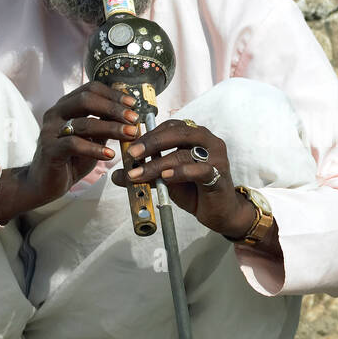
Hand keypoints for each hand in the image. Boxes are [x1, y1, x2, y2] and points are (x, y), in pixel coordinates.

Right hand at [0, 81, 137, 224]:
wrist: (44, 183)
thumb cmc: (71, 159)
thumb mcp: (92, 139)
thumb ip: (105, 125)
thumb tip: (130, 115)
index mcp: (66, 106)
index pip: (90, 89)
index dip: (113, 94)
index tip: (133, 104)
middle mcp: (55, 113)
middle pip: (86, 100)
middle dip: (113, 108)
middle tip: (134, 118)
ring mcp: (50, 130)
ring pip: (84, 123)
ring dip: (111, 128)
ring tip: (130, 134)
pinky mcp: (49, 149)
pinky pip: (74, 144)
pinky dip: (95, 149)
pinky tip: (110, 154)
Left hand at [113, 120, 255, 239]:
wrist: (220, 212)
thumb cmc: (195, 191)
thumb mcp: (166, 180)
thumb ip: (146, 173)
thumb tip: (117, 174)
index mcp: (196, 135)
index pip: (171, 126)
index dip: (150, 133)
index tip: (130, 145)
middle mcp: (208, 141)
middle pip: (178, 133)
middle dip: (152, 142)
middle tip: (133, 154)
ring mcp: (216, 157)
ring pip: (184, 153)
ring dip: (158, 164)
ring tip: (139, 174)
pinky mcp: (219, 175)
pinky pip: (200, 170)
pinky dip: (181, 172)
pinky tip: (165, 177)